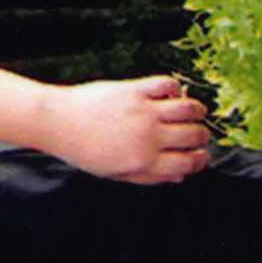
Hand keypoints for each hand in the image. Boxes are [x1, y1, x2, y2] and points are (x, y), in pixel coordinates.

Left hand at [46, 74, 211, 182]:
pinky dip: (176, 89)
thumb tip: (179, 176)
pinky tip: (172, 94)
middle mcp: (148, 137)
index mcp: (144, 162)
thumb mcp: (116, 173)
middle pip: (193, 136)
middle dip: (202, 136)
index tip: (203, 155)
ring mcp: (144, 112)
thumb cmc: (84, 151)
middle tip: (200, 134)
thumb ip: (149, 177)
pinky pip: (168, 85)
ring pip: (188, 109)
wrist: (58, 123)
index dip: (201, 160)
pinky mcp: (135, 90)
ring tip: (195, 112)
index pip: (188, 163)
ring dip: (197, 111)